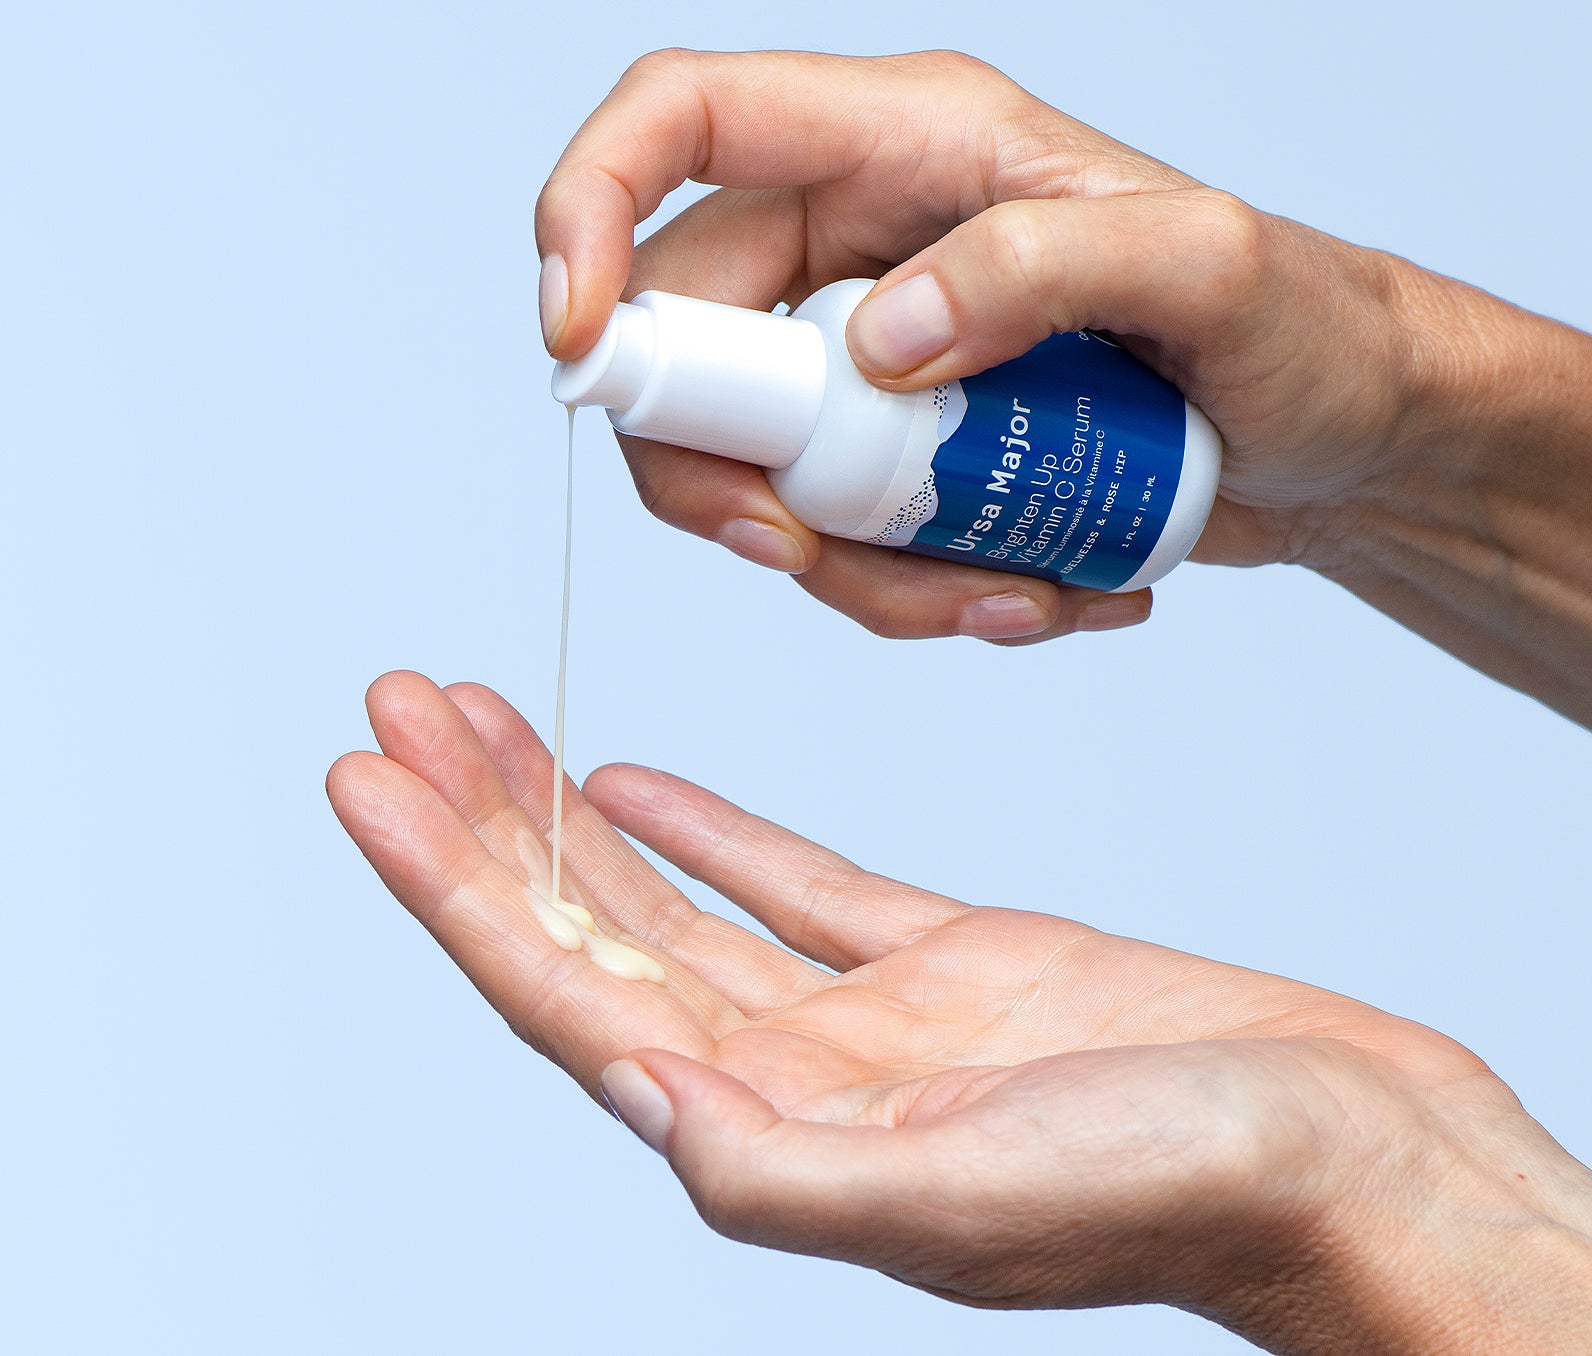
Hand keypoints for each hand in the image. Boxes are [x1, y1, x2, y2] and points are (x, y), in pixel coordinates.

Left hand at [329, 671, 1591, 1351]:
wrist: (1346, 1156)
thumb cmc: (1189, 1190)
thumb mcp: (977, 1195)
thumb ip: (785, 1166)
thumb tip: (632, 1096)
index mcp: (781, 1136)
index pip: (566, 996)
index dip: (458, 889)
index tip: (372, 784)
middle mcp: (797, 1078)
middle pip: (594, 933)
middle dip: (485, 821)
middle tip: (398, 711)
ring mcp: (866, 1018)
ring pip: (673, 899)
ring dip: (568, 811)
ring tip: (481, 720)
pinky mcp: (947, 963)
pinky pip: (791, 886)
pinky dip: (708, 833)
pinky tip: (634, 785)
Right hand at [531, 51, 1425, 634]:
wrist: (1341, 436)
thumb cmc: (1305, 326)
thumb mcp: (1207, 269)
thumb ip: (1037, 267)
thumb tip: (877, 345)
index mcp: (909, 140)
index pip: (681, 123)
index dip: (590, 212)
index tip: (579, 340)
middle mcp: (863, 238)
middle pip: (684, 341)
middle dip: (719, 471)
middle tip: (800, 550)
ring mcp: (874, 356)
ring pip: (755, 471)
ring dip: (845, 567)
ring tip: (1003, 597)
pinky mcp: (901, 455)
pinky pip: (836, 538)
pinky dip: (907, 596)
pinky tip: (1036, 597)